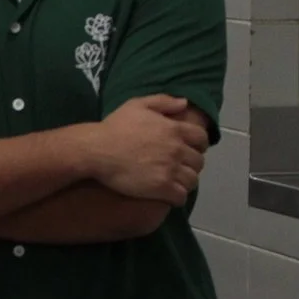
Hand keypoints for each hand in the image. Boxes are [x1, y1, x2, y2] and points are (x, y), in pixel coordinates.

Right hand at [84, 94, 207, 205]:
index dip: (199, 146)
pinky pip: (180, 196)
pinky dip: (178, 197)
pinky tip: (169, 196)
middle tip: (181, 168)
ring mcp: (170, 169)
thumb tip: (184, 103)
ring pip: (192, 180)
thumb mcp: (137, 105)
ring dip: (186, 182)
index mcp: (174, 129)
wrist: (97, 150)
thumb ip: (163, 102)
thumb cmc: (115, 127)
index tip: (190, 150)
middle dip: (192, 165)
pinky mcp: (161, 188)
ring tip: (176, 183)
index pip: (202, 139)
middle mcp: (176, 149)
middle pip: (199, 162)